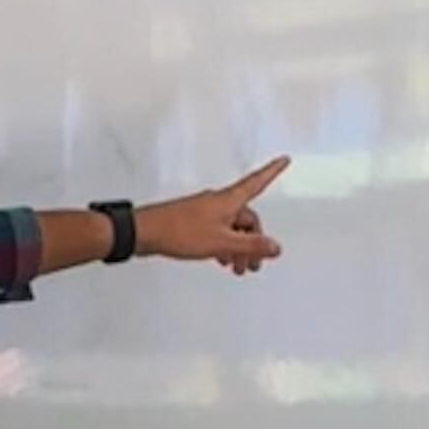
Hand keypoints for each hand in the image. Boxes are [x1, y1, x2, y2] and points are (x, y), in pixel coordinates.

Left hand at [139, 158, 286, 274]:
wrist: (145, 233)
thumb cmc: (178, 231)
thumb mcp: (221, 243)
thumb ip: (250, 246)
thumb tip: (275, 247)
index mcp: (228, 201)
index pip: (257, 182)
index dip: (272, 171)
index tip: (284, 160)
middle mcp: (218, 202)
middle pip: (247, 218)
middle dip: (254, 241)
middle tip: (254, 264)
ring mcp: (205, 211)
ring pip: (231, 228)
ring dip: (238, 248)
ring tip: (237, 268)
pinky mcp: (193, 222)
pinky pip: (217, 232)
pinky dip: (223, 245)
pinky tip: (220, 260)